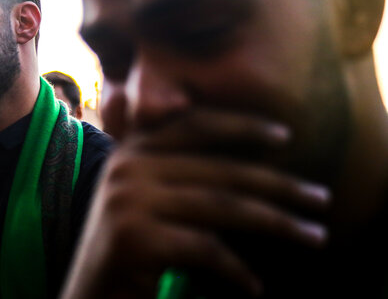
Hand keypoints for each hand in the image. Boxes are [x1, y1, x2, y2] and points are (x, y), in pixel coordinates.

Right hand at [62, 109, 329, 298]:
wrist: (87, 292)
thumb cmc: (128, 246)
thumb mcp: (147, 198)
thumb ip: (178, 172)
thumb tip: (250, 164)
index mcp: (132, 150)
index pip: (194, 125)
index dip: (242, 126)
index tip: (285, 136)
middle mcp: (127, 166)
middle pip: (220, 170)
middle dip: (279, 185)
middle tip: (321, 199)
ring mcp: (128, 200)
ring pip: (223, 206)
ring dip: (277, 223)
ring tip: (315, 237)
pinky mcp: (134, 238)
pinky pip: (206, 250)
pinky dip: (238, 272)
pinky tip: (254, 288)